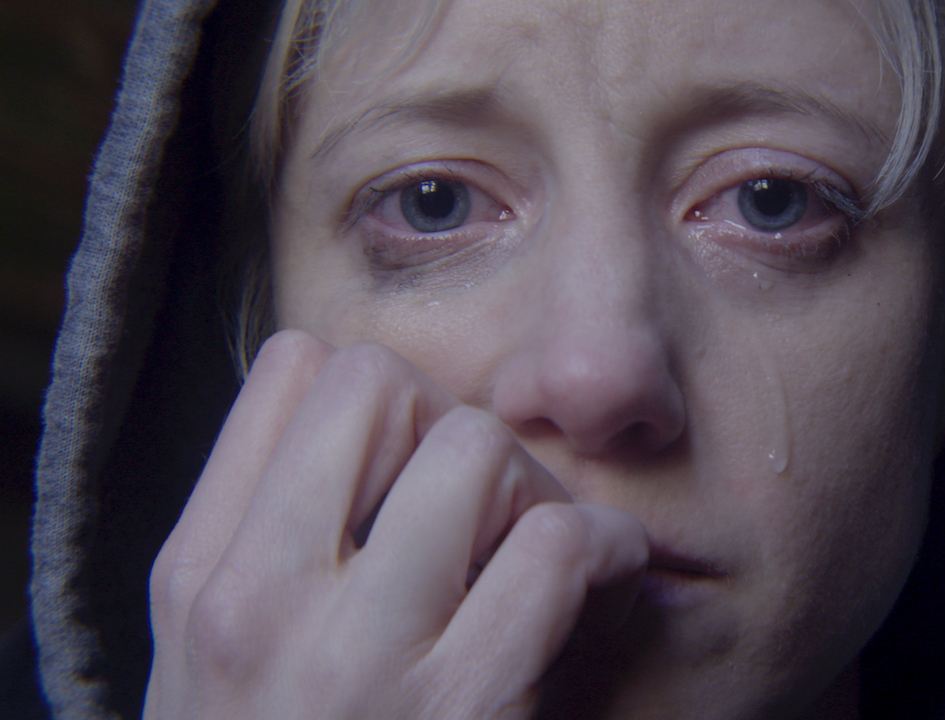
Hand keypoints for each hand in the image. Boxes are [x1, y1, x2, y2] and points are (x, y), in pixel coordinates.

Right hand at [143, 330, 648, 718]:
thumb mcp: (216, 651)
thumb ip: (268, 529)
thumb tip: (378, 415)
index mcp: (203, 572)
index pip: (297, 370)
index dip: (378, 393)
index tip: (412, 457)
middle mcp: (262, 599)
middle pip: (386, 386)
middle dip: (453, 422)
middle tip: (482, 497)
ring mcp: (362, 655)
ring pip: (476, 451)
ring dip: (530, 485)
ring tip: (538, 543)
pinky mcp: (466, 706)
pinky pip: (554, 548)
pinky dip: (603, 544)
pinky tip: (604, 572)